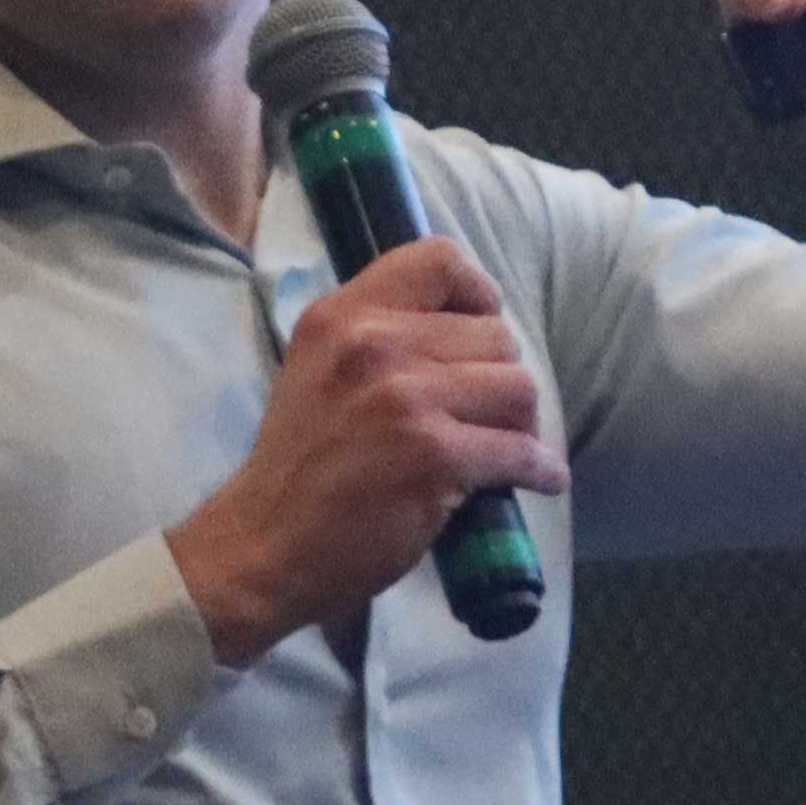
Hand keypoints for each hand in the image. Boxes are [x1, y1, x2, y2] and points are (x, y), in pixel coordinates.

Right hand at [168, 238, 565, 662]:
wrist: (265, 546)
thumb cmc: (300, 465)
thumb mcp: (318, 368)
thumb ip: (378, 335)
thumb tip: (470, 327)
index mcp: (343, 314)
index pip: (439, 258)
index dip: (478, 294)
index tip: (479, 331)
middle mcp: (373, 344)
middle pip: (496, 335)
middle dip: (500, 379)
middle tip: (483, 416)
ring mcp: (405, 400)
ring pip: (518, 387)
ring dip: (521, 424)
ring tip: (500, 448)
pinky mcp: (433, 457)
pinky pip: (522, 451)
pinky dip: (540, 470)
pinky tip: (536, 480)